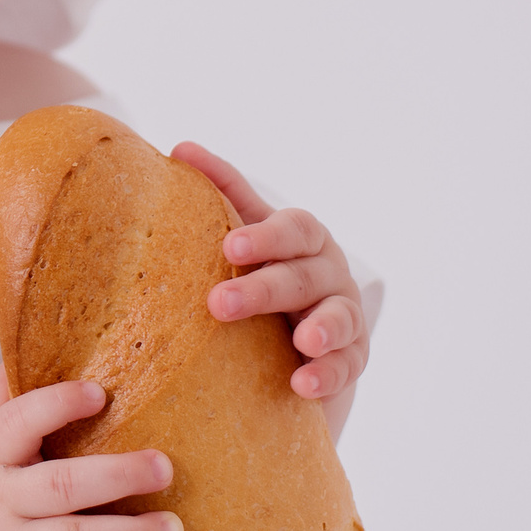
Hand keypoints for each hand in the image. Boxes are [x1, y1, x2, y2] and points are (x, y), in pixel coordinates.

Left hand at [175, 141, 367, 401]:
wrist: (298, 338)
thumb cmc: (266, 271)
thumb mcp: (247, 236)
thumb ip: (223, 193)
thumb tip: (179, 146)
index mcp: (303, 239)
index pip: (293, 229)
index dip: (265, 236)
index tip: (230, 248)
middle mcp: (330, 273)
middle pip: (303, 276)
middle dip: (264, 289)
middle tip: (219, 304)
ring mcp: (346, 316)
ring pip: (338, 318)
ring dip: (322, 328)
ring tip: (303, 340)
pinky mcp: (352, 359)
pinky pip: (346, 366)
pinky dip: (328, 374)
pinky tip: (304, 383)